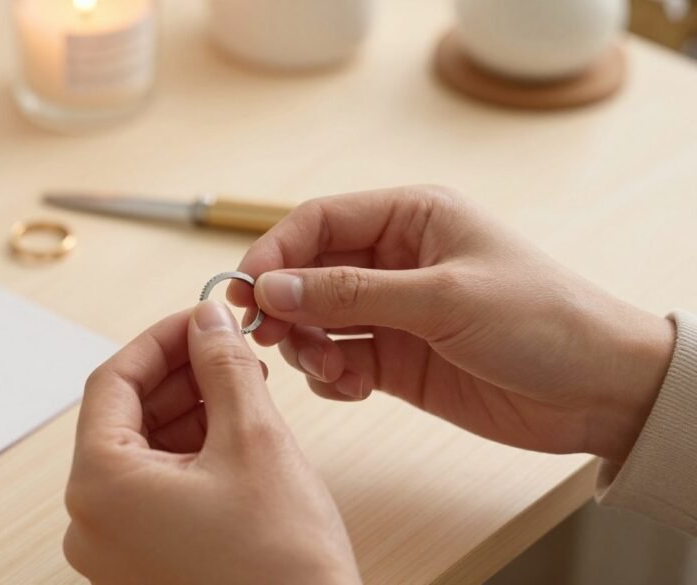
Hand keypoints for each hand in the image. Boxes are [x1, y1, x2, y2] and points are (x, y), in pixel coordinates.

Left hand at [64, 302, 359, 584]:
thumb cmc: (281, 568)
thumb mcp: (254, 439)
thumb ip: (223, 365)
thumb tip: (208, 319)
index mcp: (99, 486)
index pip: (111, 382)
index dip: (160, 340)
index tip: (199, 319)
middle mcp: (91, 523)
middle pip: (124, 417)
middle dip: (178, 375)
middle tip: (228, 349)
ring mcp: (115, 551)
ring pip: (142, 453)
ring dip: (187, 412)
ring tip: (241, 388)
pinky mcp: (144, 567)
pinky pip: (155, 491)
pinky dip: (190, 455)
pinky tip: (233, 435)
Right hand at [229, 186, 674, 464]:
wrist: (600, 392)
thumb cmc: (542, 321)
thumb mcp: (443, 298)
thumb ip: (351, 293)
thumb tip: (271, 286)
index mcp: (412, 218)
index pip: (320, 221)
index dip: (275, 252)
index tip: (246, 291)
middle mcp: (396, 259)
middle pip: (309, 271)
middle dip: (284, 304)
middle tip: (268, 336)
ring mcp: (393, 311)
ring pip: (316, 319)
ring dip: (307, 346)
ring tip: (331, 370)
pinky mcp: (396, 359)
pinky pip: (337, 359)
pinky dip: (330, 375)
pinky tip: (353, 389)